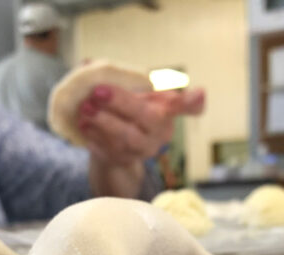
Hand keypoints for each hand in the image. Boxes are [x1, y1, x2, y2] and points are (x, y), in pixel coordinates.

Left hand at [77, 85, 205, 166]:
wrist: (112, 145)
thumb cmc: (125, 110)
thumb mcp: (127, 91)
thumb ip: (114, 78)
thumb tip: (87, 64)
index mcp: (167, 109)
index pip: (187, 106)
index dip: (193, 102)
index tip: (199, 94)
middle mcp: (161, 132)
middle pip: (147, 117)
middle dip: (121, 103)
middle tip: (97, 91)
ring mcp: (144, 149)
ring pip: (127, 137)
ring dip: (104, 121)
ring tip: (84, 108)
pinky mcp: (126, 161)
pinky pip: (111, 151)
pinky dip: (95, 137)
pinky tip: (83, 125)